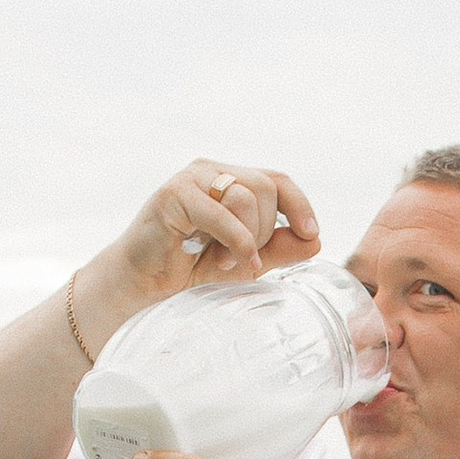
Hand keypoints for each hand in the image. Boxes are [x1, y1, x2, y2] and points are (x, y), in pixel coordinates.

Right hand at [76, 160, 319, 339]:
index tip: (311, 232)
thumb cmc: (191, 271)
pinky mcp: (174, 194)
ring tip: (224, 261)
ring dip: (247, 238)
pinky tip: (231, 262)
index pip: (277, 179)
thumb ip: (279, 250)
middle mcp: (212, 172)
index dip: (299, 204)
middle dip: (266, 230)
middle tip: (243, 258)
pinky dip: (237, 240)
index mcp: (231, 181)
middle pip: (266, 187)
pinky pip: (222, 212)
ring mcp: (192, 179)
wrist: (143, 286)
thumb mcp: (245, 262)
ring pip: (248, 196)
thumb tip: (315, 240)